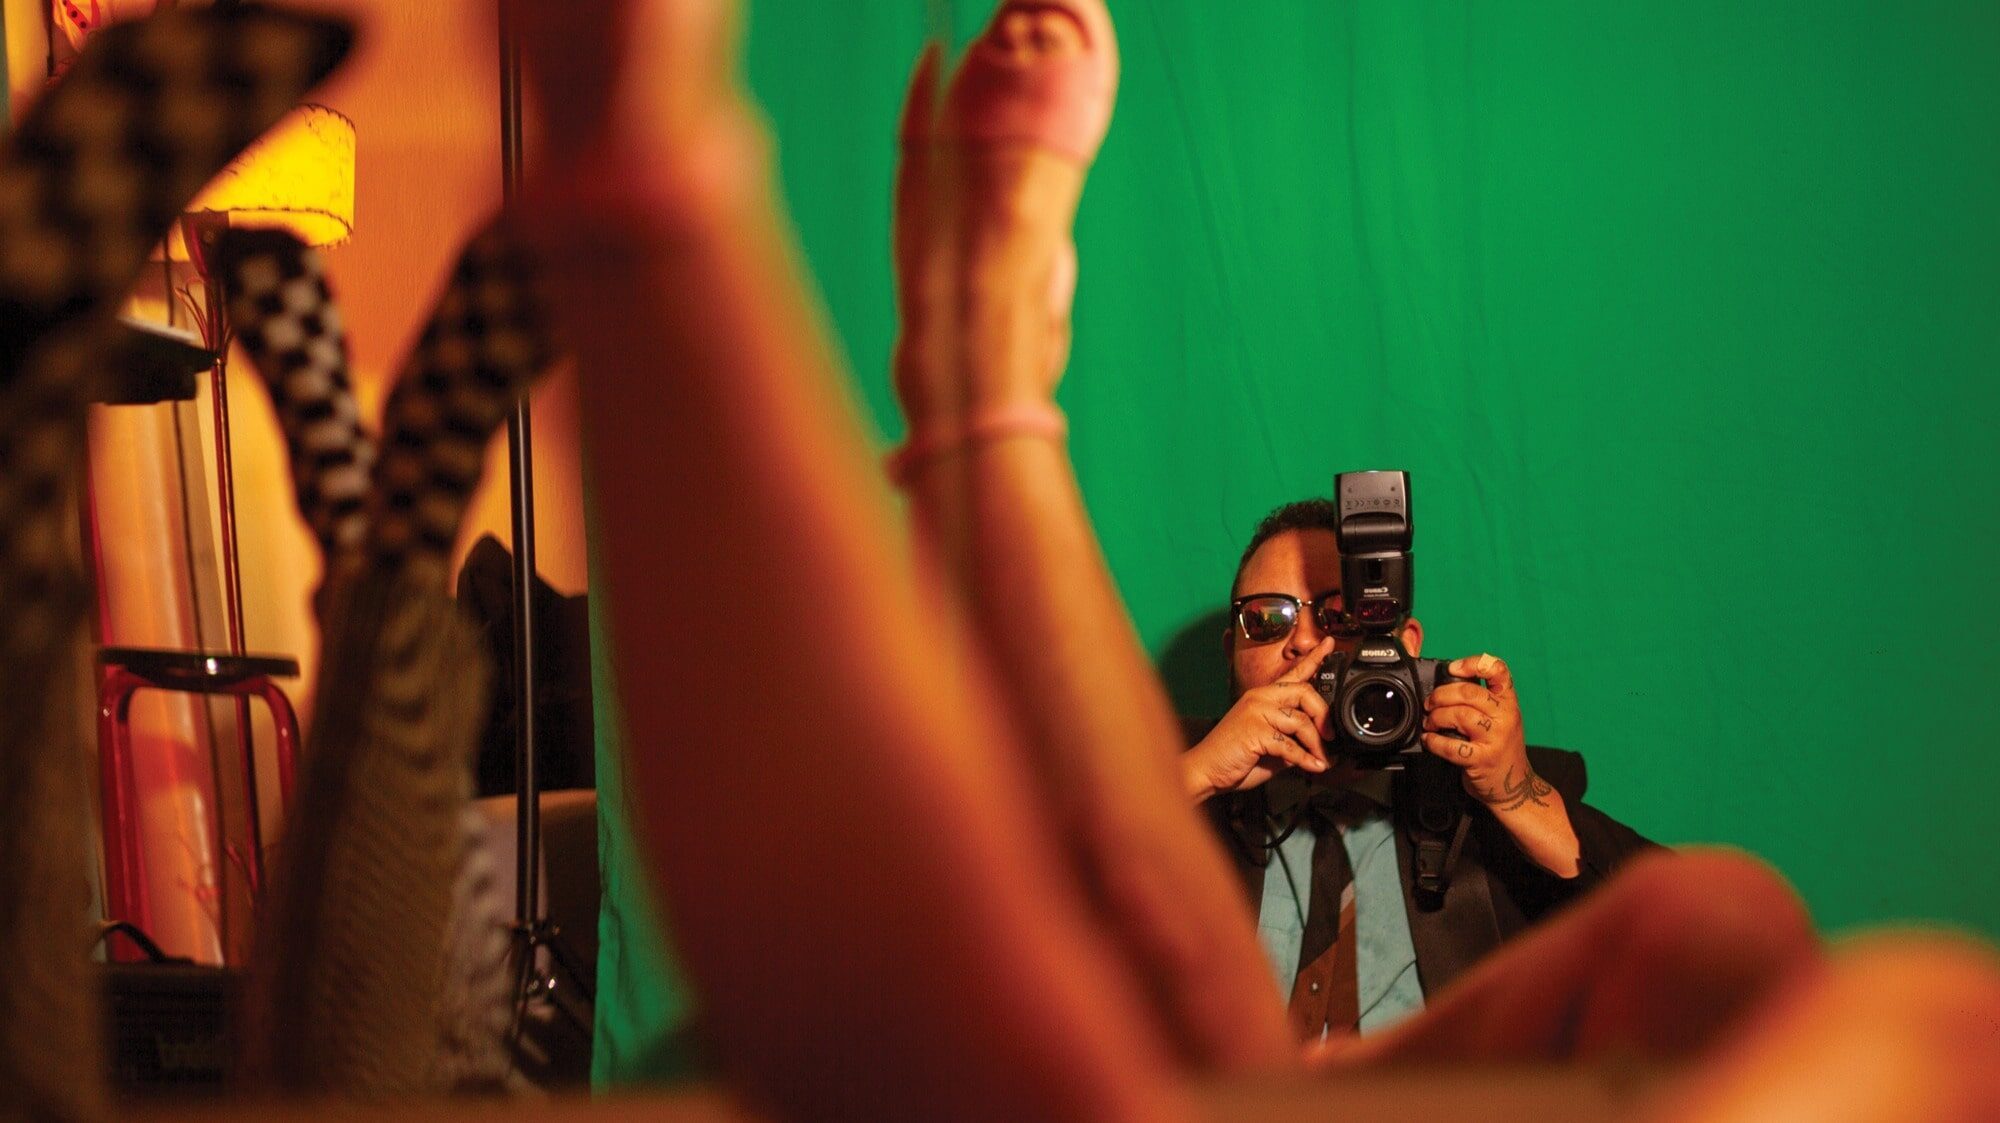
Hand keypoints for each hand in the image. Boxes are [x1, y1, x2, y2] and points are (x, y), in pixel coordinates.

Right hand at [1182, 638, 1333, 802]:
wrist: (1206, 769)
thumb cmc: (1235, 757)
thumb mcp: (1270, 746)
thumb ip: (1292, 741)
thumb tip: (1320, 747)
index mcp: (1263, 697)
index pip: (1293, 672)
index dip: (1314, 657)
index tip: (1329, 643)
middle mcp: (1260, 698)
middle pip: (1304, 692)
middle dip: (1323, 715)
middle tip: (1330, 735)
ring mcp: (1256, 713)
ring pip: (1301, 721)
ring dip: (1316, 745)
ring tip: (1321, 759)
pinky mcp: (1254, 731)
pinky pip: (1290, 745)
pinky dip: (1305, 759)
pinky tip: (1313, 766)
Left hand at [1420, 653, 1552, 811]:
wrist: (1515, 786)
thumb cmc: (1501, 748)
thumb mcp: (1500, 718)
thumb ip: (1480, 702)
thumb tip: (1443, 687)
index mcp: (1509, 702)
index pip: (1498, 671)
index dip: (1473, 663)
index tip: (1452, 668)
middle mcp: (1505, 717)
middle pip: (1469, 693)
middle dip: (1441, 695)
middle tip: (1430, 704)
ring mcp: (1495, 739)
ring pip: (1460, 715)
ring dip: (1436, 717)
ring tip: (1429, 723)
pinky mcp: (1482, 760)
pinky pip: (1451, 746)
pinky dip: (1434, 741)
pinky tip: (1429, 740)